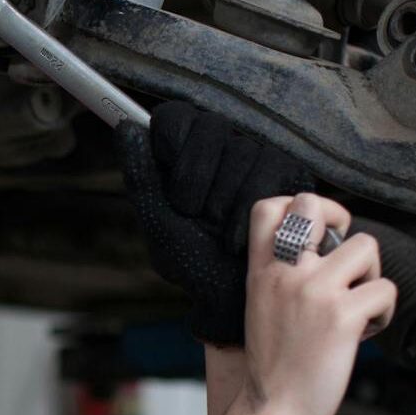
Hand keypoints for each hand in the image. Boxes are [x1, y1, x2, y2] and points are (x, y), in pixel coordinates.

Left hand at [116, 103, 315, 345]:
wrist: (232, 296)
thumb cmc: (193, 261)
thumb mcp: (158, 221)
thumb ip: (141, 175)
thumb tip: (127, 127)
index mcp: (184, 156)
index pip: (175, 118)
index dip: (172, 149)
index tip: (170, 186)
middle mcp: (221, 149)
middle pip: (209, 127)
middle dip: (196, 180)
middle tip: (195, 214)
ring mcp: (256, 157)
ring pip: (241, 150)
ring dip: (222, 201)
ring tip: (218, 229)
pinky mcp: (289, 172)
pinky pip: (269, 169)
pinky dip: (247, 209)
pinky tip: (239, 235)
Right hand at [239, 194, 396, 414]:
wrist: (272, 412)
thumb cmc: (273, 366)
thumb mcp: (262, 308)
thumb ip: (283, 275)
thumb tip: (327, 249)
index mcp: (261, 272)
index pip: (270, 207)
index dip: (303, 205)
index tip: (319, 232)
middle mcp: (286, 273)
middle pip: (315, 206)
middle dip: (342, 223)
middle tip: (346, 261)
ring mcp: (314, 292)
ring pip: (367, 246)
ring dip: (371, 276)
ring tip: (357, 307)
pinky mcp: (343, 317)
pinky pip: (385, 290)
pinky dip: (383, 314)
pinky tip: (363, 335)